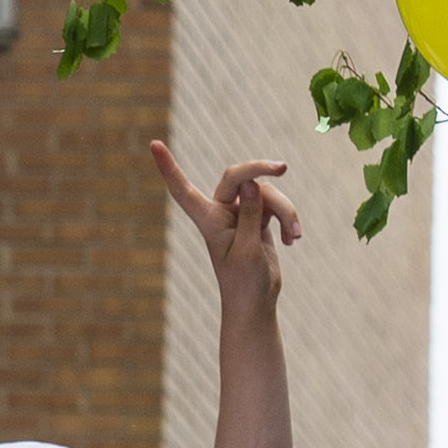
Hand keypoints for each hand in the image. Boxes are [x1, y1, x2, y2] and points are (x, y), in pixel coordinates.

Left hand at [147, 142, 299, 308]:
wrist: (256, 303)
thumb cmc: (244, 282)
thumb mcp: (248, 249)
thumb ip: (249, 215)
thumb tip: (251, 183)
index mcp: (208, 220)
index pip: (183, 190)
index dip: (168, 167)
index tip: (153, 144)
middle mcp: (220, 212)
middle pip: (238, 176)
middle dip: (260, 170)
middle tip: (282, 167)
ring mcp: (240, 213)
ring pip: (265, 193)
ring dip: (285, 211)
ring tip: (294, 236)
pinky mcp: (258, 218)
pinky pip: (276, 205)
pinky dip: (288, 218)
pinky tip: (293, 240)